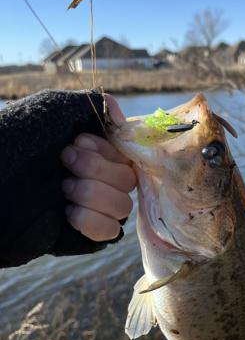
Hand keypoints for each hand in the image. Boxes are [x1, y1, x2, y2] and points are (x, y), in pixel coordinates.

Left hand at [60, 97, 135, 241]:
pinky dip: (90, 220)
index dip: (108, 150)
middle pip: (128, 181)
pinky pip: (110, 230)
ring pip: (122, 206)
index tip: (78, 141)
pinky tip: (66, 212)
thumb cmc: (21, 140)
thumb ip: (95, 106)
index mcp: (98, 153)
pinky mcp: (90, 233)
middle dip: (96, 170)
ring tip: (63, 188)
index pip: (128, 154)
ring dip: (91, 193)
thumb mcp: (55, 110)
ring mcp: (97, 208)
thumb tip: (123, 120)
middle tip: (64, 163)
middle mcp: (102, 180)